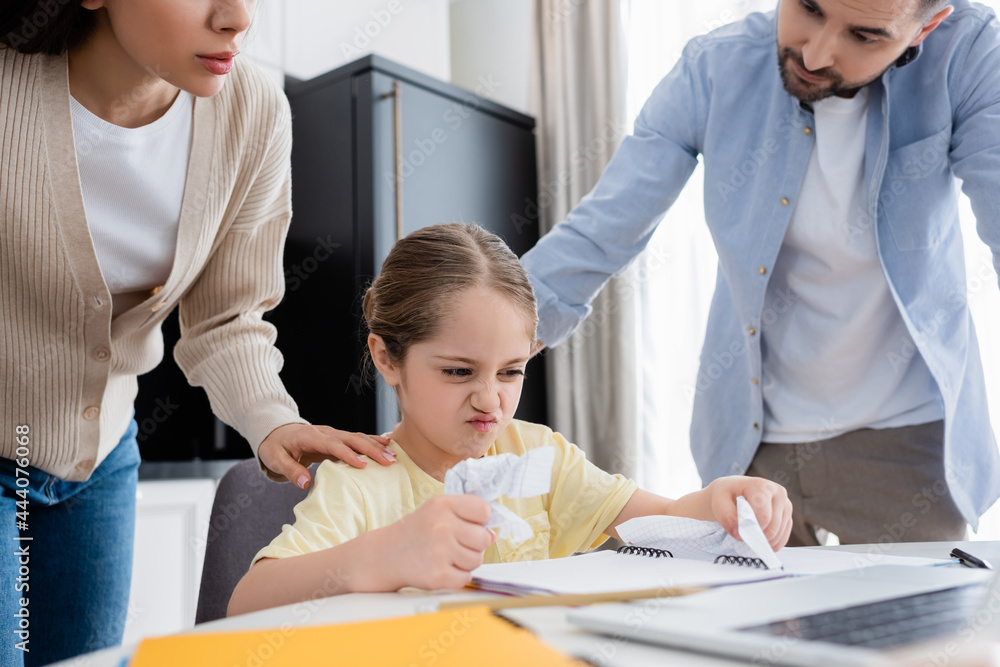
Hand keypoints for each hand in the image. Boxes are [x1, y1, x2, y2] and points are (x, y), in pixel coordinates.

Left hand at [258, 423, 394, 488]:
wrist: (277, 432)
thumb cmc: (276, 447)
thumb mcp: (276, 460)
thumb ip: (290, 471)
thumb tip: (305, 483)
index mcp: (310, 436)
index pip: (332, 445)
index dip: (348, 454)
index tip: (363, 465)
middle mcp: (325, 432)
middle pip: (351, 439)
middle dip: (371, 449)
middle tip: (389, 460)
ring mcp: (333, 433)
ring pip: (358, 437)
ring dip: (376, 446)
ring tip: (393, 455)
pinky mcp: (338, 438)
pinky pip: (357, 438)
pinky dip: (373, 441)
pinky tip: (388, 445)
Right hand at [383, 495, 495, 590]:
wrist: (388, 554)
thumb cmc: (419, 530)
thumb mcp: (438, 510)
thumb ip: (467, 516)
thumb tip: (492, 535)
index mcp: (443, 505)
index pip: (483, 510)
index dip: (480, 520)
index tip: (468, 524)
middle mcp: (441, 526)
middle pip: (484, 538)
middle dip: (475, 544)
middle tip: (456, 543)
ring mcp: (439, 552)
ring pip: (477, 560)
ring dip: (465, 561)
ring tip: (446, 555)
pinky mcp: (437, 575)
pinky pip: (466, 577)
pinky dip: (457, 576)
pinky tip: (442, 567)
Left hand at [707, 476, 792, 550]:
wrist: (733, 491)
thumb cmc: (726, 496)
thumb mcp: (719, 503)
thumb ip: (727, 518)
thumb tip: (740, 534)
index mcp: (761, 486)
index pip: (764, 516)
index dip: (753, 529)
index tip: (741, 533)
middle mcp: (778, 492)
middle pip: (774, 525)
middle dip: (759, 536)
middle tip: (745, 538)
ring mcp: (785, 503)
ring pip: (780, 531)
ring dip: (766, 541)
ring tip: (751, 539)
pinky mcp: (787, 513)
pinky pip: (785, 534)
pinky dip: (774, 542)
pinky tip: (763, 543)